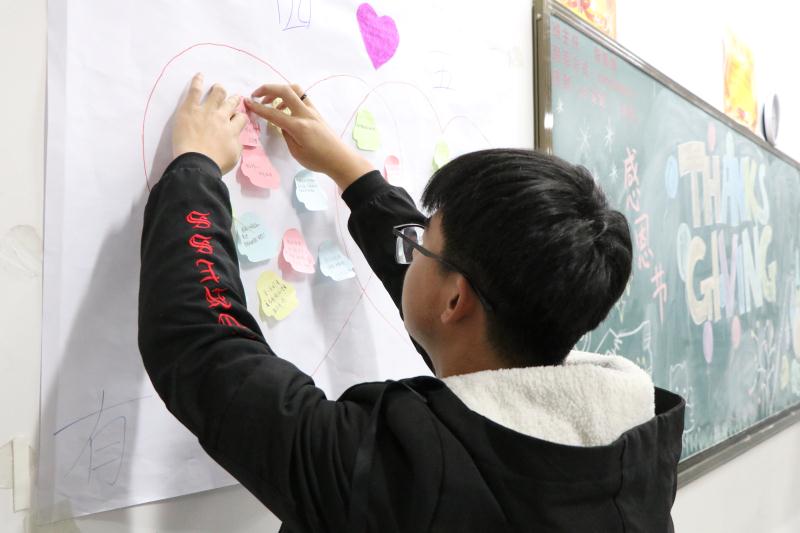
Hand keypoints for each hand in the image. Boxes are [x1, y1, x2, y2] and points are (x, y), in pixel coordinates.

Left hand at [172, 73, 247, 174]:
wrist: (197, 164)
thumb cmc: (216, 164)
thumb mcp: (234, 157)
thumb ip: (237, 144)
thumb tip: (236, 137)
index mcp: (232, 130)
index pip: (241, 118)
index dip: (240, 117)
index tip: (237, 118)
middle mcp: (222, 117)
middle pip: (230, 103)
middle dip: (233, 100)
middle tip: (232, 99)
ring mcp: (206, 111)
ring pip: (217, 94)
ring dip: (219, 90)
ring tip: (218, 88)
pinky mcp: (191, 109)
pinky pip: (195, 91)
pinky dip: (198, 81)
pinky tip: (199, 75)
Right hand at [244, 84, 373, 188]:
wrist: (340, 159)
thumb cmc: (318, 160)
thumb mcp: (296, 152)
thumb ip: (286, 135)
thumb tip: (281, 123)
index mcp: (298, 126)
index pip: (273, 113)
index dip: (258, 108)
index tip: (247, 103)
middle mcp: (305, 114)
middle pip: (285, 90)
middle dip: (268, 88)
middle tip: (256, 95)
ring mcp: (312, 111)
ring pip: (295, 90)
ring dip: (280, 91)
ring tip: (270, 103)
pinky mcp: (316, 112)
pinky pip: (301, 97)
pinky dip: (289, 98)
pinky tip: (284, 109)